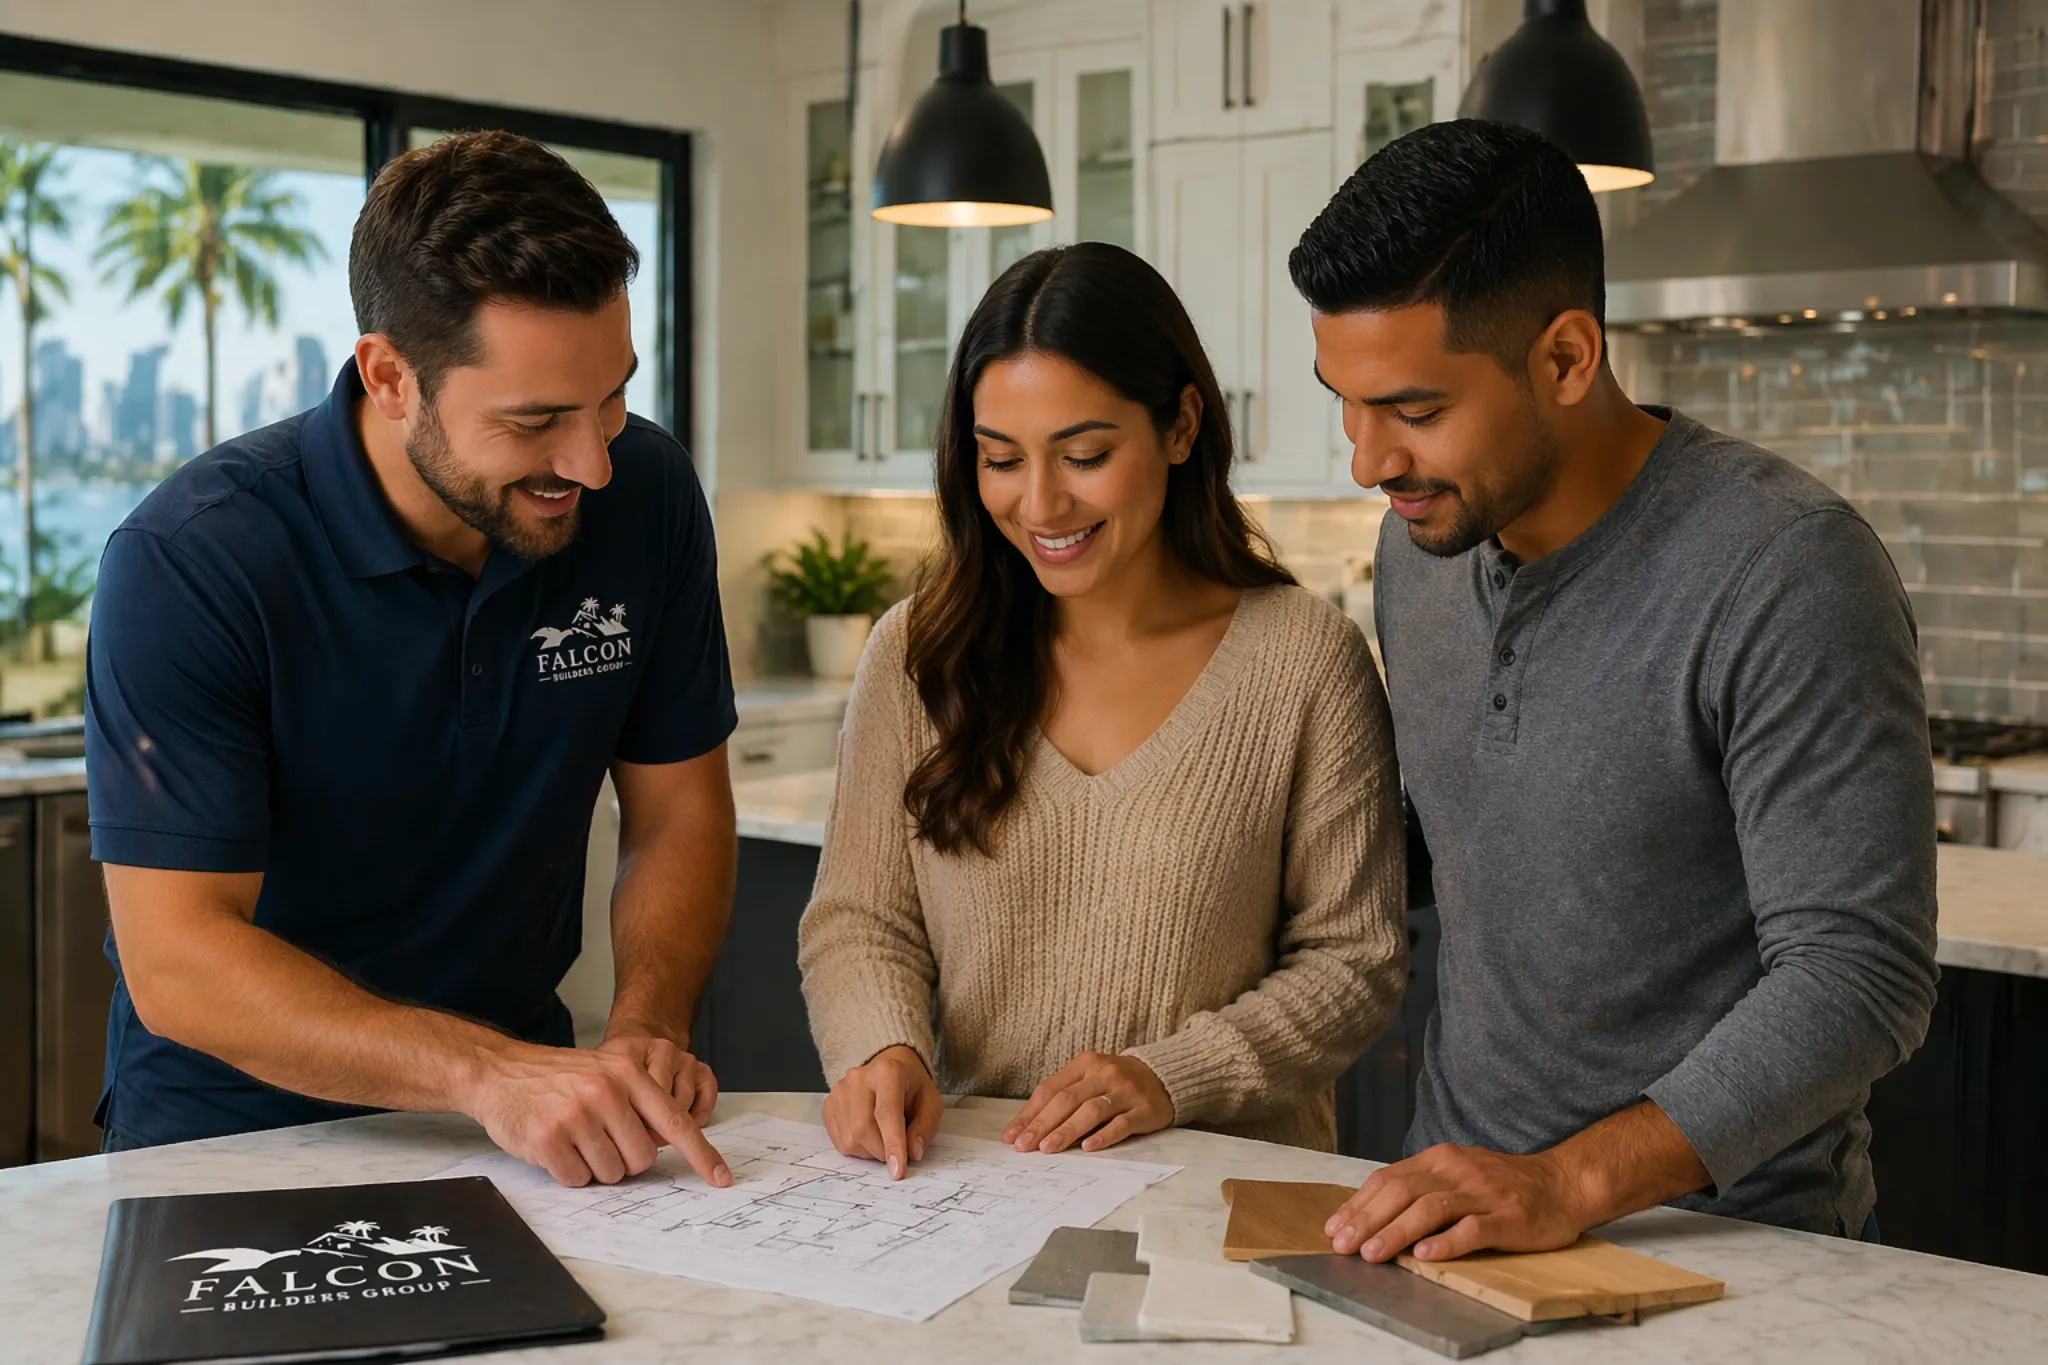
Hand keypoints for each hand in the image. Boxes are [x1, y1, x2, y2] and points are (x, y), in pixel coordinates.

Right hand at [461, 1040, 731, 1189]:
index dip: (702, 1155)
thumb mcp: (607, 1072)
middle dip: (624, 1159)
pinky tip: (555, 1147)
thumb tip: (672, 1144)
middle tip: (598, 1138)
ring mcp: (576, 1116)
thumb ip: (640, 1102)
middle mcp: (605, 1092)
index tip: (721, 1179)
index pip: (675, 1122)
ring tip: (573, 1137)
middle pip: (641, 1159)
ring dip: (594, 1166)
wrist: (500, 1072)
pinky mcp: (548, 1139)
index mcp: (628, 1074)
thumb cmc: (560, 1078)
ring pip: (610, 1174)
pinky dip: (569, 1172)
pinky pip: (577, 1179)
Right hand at [823, 1044, 941, 1179]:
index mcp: (888, 1072)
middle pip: (863, 1128)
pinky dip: (857, 1148)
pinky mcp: (829, 1104)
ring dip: (870, 1151)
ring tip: (883, 1138)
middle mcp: (858, 1078)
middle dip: (881, 1151)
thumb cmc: (911, 1086)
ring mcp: (840, 1091)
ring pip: (850, 1138)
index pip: (886, 1113)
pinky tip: (869, 1137)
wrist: (890, 1066)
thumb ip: (925, 1127)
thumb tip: (913, 1152)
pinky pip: (839, 1140)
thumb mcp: (931, 1102)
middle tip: (895, 1154)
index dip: (892, 1144)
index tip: (898, 1170)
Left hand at [1003, 1052, 1173, 1154]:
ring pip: (1091, 1110)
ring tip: (1048, 1148)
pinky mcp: (1145, 1109)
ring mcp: (1125, 1091)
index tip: (1012, 1136)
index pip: (1050, 1090)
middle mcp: (1104, 1073)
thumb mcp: (1090, 1078)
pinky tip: (1088, 1147)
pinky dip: (1104, 1135)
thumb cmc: (1118, 1082)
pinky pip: (1122, 1123)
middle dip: (1042, 1125)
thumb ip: (1064, 1096)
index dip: (1029, 1114)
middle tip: (1024, 1146)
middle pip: (1067, 1099)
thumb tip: (1029, 1127)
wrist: (1165, 1075)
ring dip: (1067, 1130)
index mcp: (1085, 1064)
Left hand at [1326, 1143, 1591, 1262]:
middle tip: (1343, 1246)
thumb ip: (1421, 1187)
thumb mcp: (1456, 1174)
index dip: (1359, 1204)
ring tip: (1373, 1253)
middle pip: (1403, 1192)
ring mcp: (1483, 1193)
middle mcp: (1457, 1171)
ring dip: (1397, 1232)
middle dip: (1368, 1220)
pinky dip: (1447, 1242)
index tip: (1335, 1228)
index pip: (1389, 1179)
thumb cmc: (1501, 1185)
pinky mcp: (1508, 1217)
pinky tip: (1426, 1256)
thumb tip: (1372, 1213)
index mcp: (1439, 1159)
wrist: (1562, 1183)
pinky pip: (1473, 1229)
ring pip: (1430, 1209)